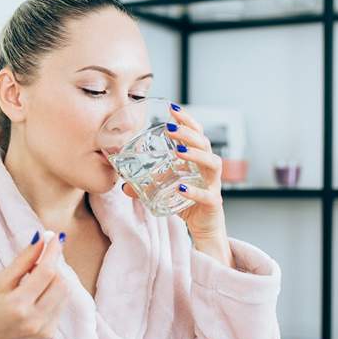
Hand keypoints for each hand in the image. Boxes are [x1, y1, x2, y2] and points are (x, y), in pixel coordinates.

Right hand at [0, 230, 69, 338]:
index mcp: (18, 305)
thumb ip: (23, 261)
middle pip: (61, 282)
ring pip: (65, 293)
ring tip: (35, 279)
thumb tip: (42, 240)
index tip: (56, 237)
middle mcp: (34, 319)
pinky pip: (61, 304)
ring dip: (55, 279)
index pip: (46, 272)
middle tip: (39, 261)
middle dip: (54, 266)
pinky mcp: (49, 332)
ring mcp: (43, 328)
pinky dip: (54, 293)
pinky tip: (37, 294)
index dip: (53, 252)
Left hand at [122, 103, 232, 264]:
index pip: (196, 134)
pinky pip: (206, 195)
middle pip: (205, 144)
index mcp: (198, 161)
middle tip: (170, 128)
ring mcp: (213, 185)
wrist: (203, 230)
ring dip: (196, 154)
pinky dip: (193, 191)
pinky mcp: (213, 203)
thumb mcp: (165, 190)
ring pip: (212, 163)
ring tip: (179, 151)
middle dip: (188, 133)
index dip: (187, 121)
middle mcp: (208, 169)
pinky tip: (181, 187)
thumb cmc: (187, 204)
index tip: (172, 108)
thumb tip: (124, 182)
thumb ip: (148, 184)